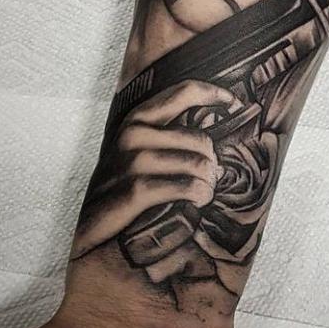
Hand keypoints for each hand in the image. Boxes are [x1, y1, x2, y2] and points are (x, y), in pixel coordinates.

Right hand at [71, 80, 240, 258]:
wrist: (93, 236)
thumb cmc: (121, 190)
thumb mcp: (137, 153)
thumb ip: (167, 136)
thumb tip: (213, 133)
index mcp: (136, 118)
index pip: (184, 91)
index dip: (214, 93)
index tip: (235, 103)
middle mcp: (132, 133)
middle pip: (200, 139)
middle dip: (212, 162)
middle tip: (210, 179)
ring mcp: (131, 161)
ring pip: (197, 164)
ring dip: (207, 183)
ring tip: (204, 193)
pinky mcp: (134, 190)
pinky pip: (185, 187)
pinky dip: (198, 195)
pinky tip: (198, 201)